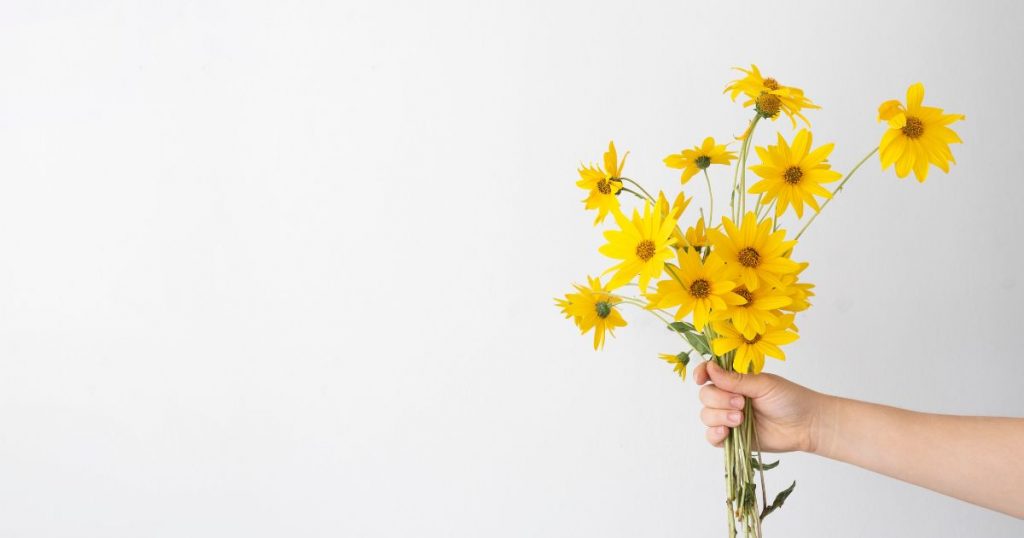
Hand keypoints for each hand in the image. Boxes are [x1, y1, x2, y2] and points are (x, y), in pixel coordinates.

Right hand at [693, 360, 827, 452]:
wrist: (806, 425)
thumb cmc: (790, 399)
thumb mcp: (763, 384)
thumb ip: (735, 380)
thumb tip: (710, 368)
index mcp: (735, 381)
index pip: (709, 374)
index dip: (701, 374)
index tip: (701, 378)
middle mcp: (729, 398)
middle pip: (705, 396)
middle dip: (719, 400)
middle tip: (741, 404)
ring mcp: (730, 419)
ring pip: (706, 416)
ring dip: (719, 417)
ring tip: (740, 420)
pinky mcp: (733, 439)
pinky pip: (711, 437)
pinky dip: (714, 434)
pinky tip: (726, 432)